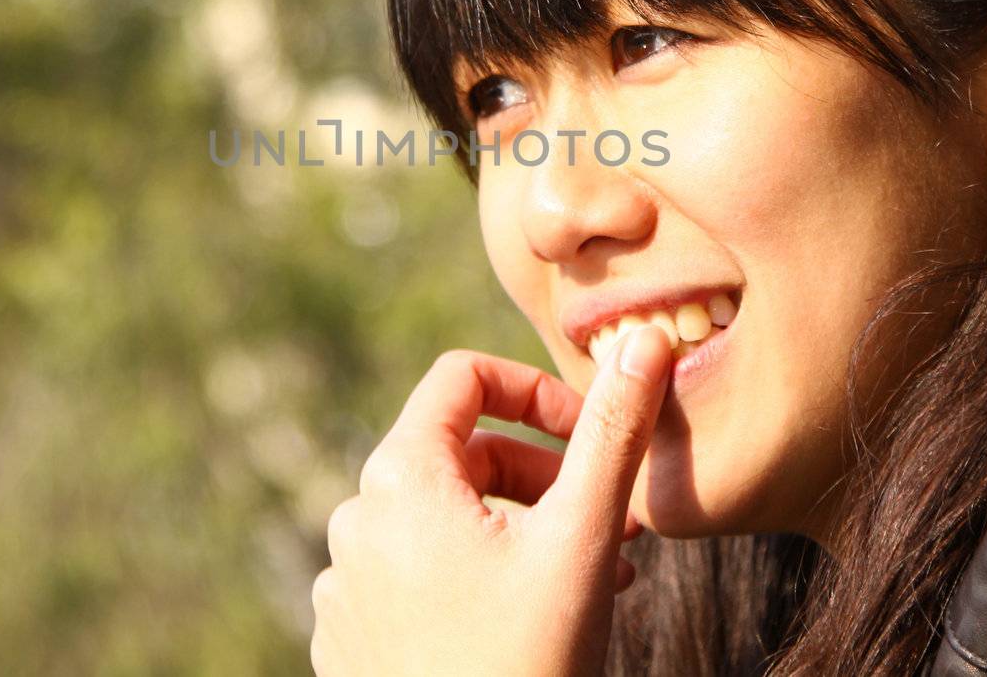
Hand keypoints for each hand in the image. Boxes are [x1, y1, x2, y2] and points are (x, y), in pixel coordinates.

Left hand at [310, 325, 672, 676]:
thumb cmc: (532, 663)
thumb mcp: (582, 537)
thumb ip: (612, 430)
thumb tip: (643, 341)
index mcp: (398, 478)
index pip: (464, 378)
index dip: (537, 394)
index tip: (591, 440)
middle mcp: (353, 521)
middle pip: (459, 454)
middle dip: (543, 478)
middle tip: (611, 526)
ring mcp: (342, 585)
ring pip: (443, 521)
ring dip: (519, 532)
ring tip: (589, 578)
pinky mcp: (348, 640)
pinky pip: (413, 578)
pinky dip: (474, 579)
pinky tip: (531, 622)